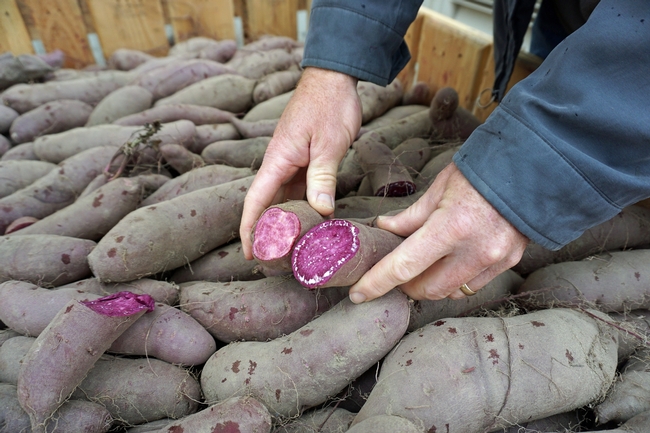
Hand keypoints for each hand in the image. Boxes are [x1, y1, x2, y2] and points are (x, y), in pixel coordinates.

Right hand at [239, 67, 361, 258]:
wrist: (334, 78)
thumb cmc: (329, 105)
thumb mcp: (329, 144)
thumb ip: (322, 177)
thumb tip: (321, 212)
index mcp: (278, 160)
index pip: (256, 201)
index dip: (249, 229)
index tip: (249, 253)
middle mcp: (279, 164)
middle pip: (266, 204)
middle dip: (267, 232)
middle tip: (275, 261)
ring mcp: (291, 162)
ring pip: (283, 199)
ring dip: (286, 222)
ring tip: (292, 248)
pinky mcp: (304, 160)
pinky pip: (298, 189)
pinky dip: (302, 207)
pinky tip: (311, 221)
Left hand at [348, 162, 528, 302]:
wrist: (534, 169)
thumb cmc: (480, 173)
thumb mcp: (439, 189)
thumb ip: (410, 217)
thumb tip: (384, 229)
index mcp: (451, 227)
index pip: (403, 267)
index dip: (376, 283)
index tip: (358, 293)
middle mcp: (474, 250)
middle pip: (426, 289)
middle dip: (405, 286)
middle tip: (395, 273)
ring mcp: (495, 260)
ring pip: (450, 292)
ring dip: (430, 285)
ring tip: (422, 267)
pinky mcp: (509, 263)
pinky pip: (472, 285)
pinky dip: (454, 280)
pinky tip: (449, 264)